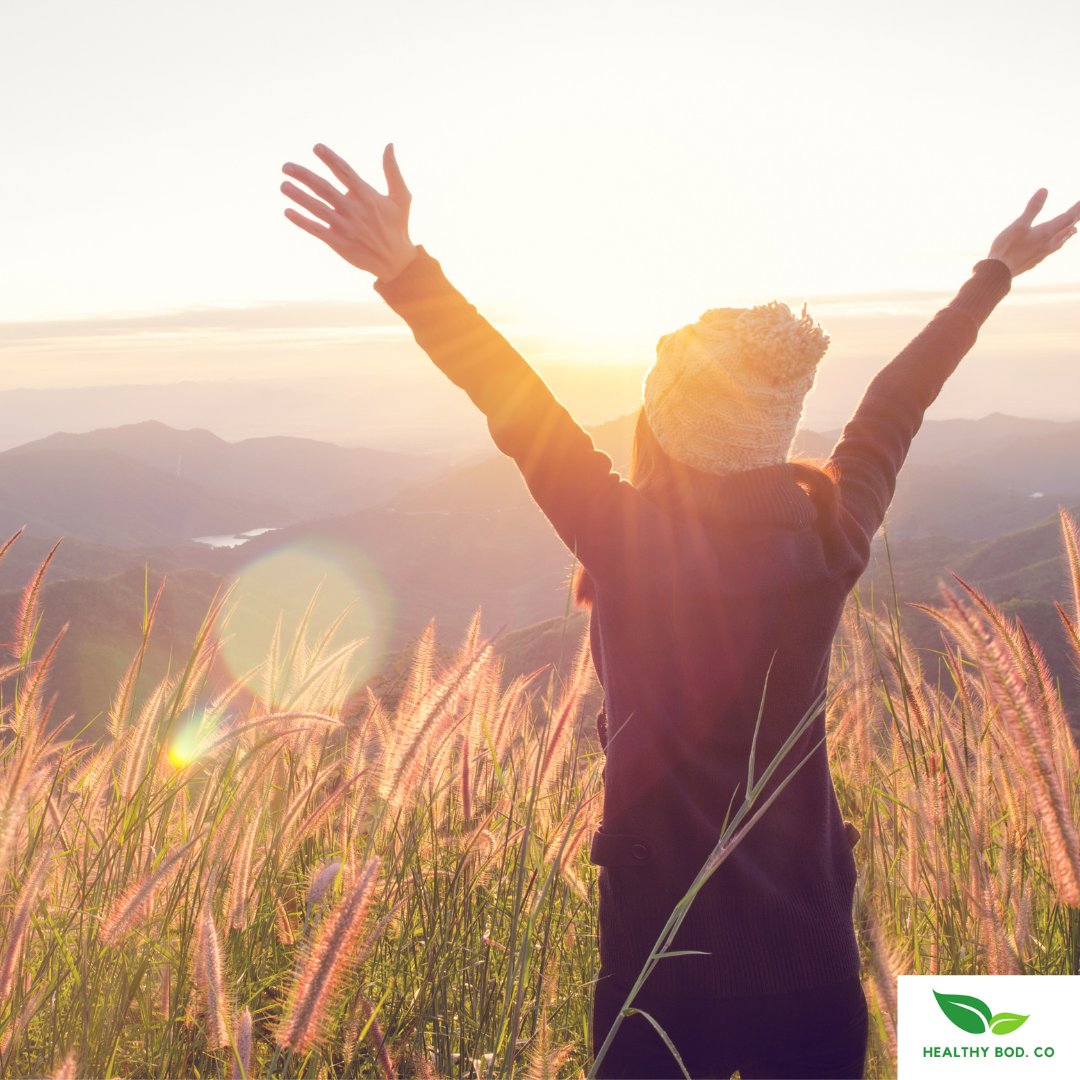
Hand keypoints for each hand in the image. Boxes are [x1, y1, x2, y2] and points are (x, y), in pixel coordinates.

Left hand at [281, 143, 416, 280]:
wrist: (396, 262)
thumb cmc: (398, 226)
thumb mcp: (401, 197)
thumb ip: (392, 170)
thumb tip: (389, 145)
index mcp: (367, 196)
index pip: (345, 172)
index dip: (330, 159)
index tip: (316, 147)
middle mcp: (354, 210)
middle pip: (324, 189)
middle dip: (304, 176)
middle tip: (286, 166)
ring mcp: (345, 227)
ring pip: (317, 208)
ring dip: (299, 196)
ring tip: (283, 185)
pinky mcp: (339, 243)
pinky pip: (316, 230)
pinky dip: (301, 221)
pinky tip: (287, 211)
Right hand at [987, 189, 1079, 275]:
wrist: (998, 272)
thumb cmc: (1006, 248)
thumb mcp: (1018, 225)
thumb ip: (1032, 208)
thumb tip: (1044, 190)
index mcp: (1046, 233)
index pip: (1068, 217)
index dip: (1077, 208)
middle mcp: (1048, 244)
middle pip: (1067, 229)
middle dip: (1075, 219)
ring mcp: (1042, 254)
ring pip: (1061, 241)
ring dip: (1068, 233)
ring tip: (1073, 230)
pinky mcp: (1035, 261)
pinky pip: (1052, 250)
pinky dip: (1057, 243)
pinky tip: (1052, 246)